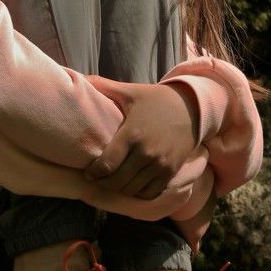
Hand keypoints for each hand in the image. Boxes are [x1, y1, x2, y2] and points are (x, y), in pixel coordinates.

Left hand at [84, 76, 197, 198]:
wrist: (192, 109)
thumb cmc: (156, 100)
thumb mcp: (130, 91)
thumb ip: (104, 86)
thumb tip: (78, 76)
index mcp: (132, 134)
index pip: (107, 164)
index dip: (94, 172)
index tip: (88, 172)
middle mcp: (146, 153)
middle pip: (117, 181)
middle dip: (102, 183)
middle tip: (96, 180)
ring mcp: (160, 165)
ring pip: (132, 189)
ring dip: (119, 189)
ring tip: (111, 183)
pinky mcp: (171, 172)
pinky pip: (150, 193)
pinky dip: (138, 193)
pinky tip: (131, 186)